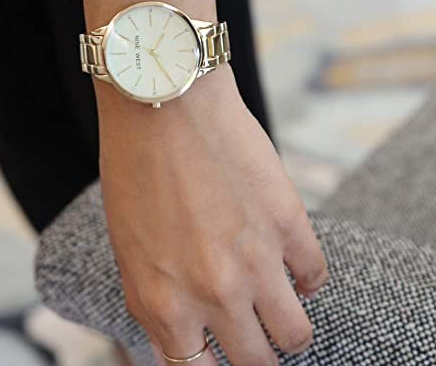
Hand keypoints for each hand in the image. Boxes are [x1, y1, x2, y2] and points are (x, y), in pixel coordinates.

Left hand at [83, 0, 327, 365]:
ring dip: (287, 328)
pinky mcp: (288, 221)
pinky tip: (290, 263)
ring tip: (277, 306)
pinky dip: (305, 277)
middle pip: (255, 363)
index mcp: (162, 302)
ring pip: (295, 335)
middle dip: (253, 353)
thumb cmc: (134, 165)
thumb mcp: (127, 245)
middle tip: (251, 332)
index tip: (218, 354)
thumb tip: (180, 336)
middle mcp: (212, 293)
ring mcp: (256, 260)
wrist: (164, 101)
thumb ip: (155, 298)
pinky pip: (315, 276)